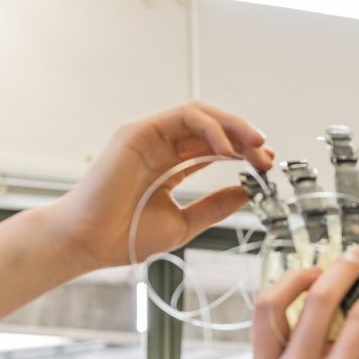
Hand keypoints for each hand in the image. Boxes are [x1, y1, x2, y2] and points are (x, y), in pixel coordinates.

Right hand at [46, 100, 273, 270]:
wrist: (90, 243)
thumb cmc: (126, 236)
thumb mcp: (185, 222)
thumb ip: (215, 206)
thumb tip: (247, 192)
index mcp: (169, 165)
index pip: (213, 148)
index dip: (243, 153)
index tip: (265, 167)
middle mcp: (160, 146)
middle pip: (212, 129)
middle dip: (245, 139)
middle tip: (268, 156)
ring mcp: (149, 136)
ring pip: (201, 115)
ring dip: (234, 126)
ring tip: (256, 146)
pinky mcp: (139, 131)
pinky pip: (183, 116)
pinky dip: (211, 128)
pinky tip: (228, 150)